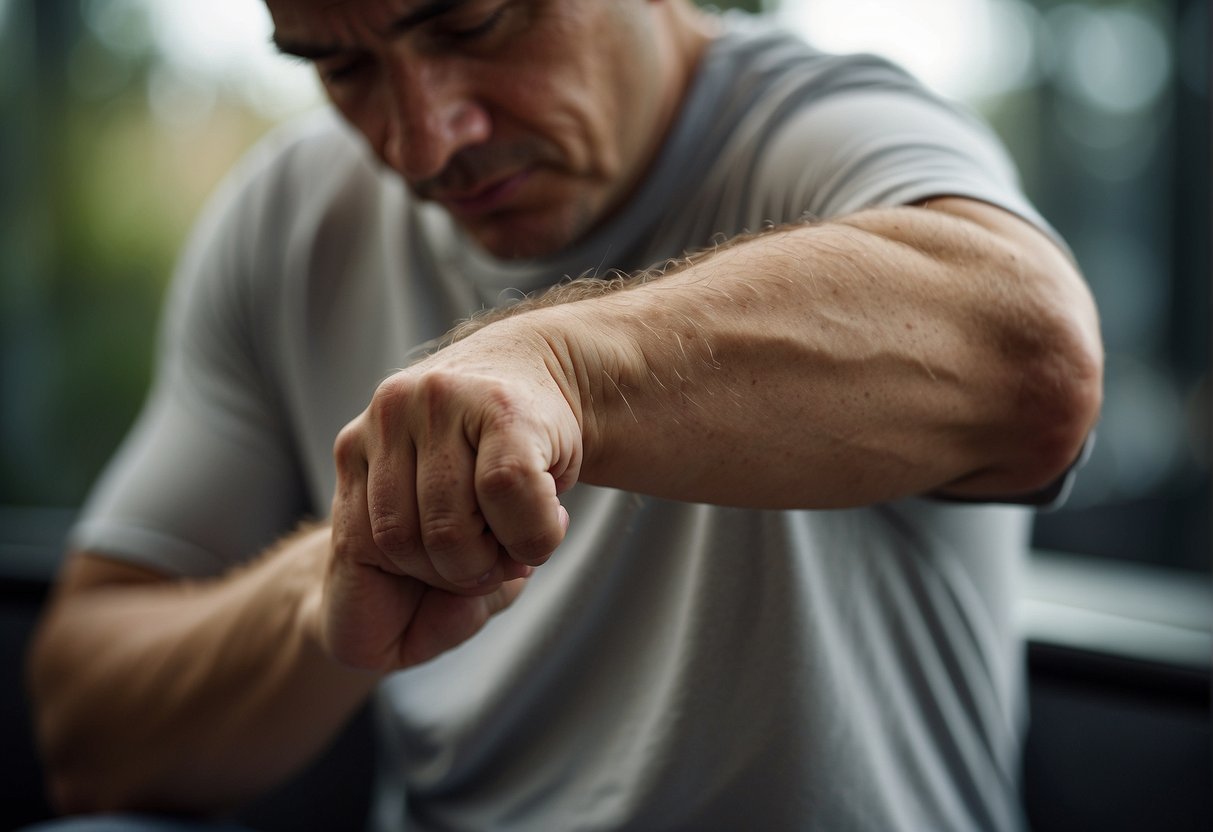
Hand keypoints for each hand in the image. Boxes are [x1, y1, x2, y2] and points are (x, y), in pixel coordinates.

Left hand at [321, 322, 582, 669]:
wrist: (547, 367)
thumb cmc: (493, 462)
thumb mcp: (440, 514)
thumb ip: (428, 568)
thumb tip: (459, 600)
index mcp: (358, 444)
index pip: (361, 547)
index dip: (417, 578)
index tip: (468, 570)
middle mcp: (389, 414)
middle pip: (402, 542)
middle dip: (457, 573)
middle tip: (501, 557)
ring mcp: (438, 403)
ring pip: (451, 529)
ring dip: (497, 558)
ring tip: (522, 535)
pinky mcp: (497, 407)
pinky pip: (505, 495)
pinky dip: (534, 533)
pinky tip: (552, 521)